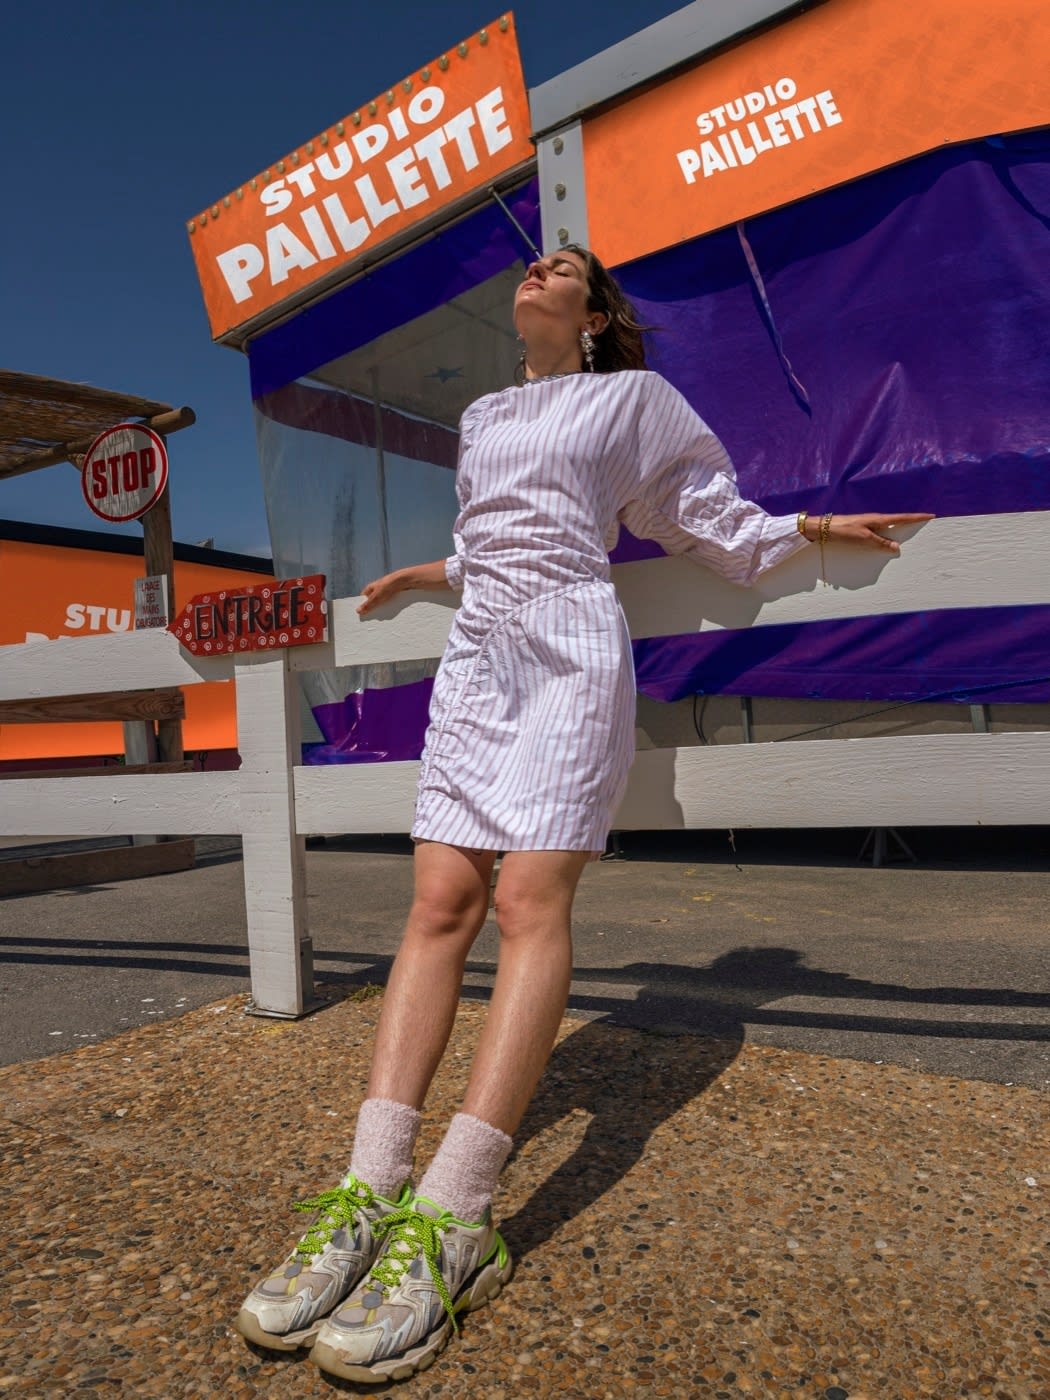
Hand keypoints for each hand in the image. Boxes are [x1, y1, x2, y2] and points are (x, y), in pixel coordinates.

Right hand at [356, 570, 408, 616]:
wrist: (404, 580)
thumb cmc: (388, 586)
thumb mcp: (376, 597)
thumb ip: (368, 605)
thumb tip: (358, 611)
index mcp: (370, 588)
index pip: (363, 599)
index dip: (362, 607)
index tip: (361, 616)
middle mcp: (377, 590)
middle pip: (372, 602)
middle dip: (373, 610)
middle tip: (372, 620)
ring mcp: (385, 593)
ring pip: (381, 604)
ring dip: (382, 610)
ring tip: (381, 619)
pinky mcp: (393, 595)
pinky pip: (389, 604)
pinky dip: (389, 608)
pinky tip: (390, 615)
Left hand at [807, 512, 934, 553]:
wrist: (823, 528)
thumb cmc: (843, 531)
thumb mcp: (864, 538)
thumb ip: (881, 543)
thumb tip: (898, 547)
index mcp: (878, 519)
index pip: (902, 518)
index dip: (916, 517)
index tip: (931, 515)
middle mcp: (875, 520)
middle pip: (897, 522)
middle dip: (911, 523)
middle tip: (925, 525)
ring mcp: (868, 524)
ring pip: (888, 528)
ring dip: (899, 531)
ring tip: (910, 536)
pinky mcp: (861, 530)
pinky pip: (879, 533)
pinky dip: (886, 537)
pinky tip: (886, 543)